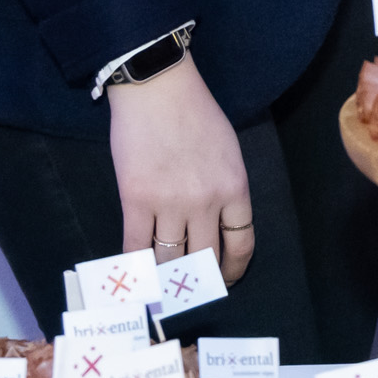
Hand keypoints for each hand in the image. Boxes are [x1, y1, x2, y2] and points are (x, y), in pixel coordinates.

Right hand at [107, 54, 257, 282]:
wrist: (157, 87)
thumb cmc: (194, 112)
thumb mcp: (228, 151)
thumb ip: (226, 187)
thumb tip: (218, 223)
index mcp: (234, 188)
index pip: (242, 244)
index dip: (234, 269)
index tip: (226, 278)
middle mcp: (206, 202)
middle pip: (206, 258)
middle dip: (200, 280)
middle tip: (191, 290)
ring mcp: (170, 203)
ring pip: (170, 259)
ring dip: (166, 276)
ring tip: (162, 286)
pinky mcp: (136, 200)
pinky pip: (136, 246)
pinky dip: (136, 265)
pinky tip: (136, 271)